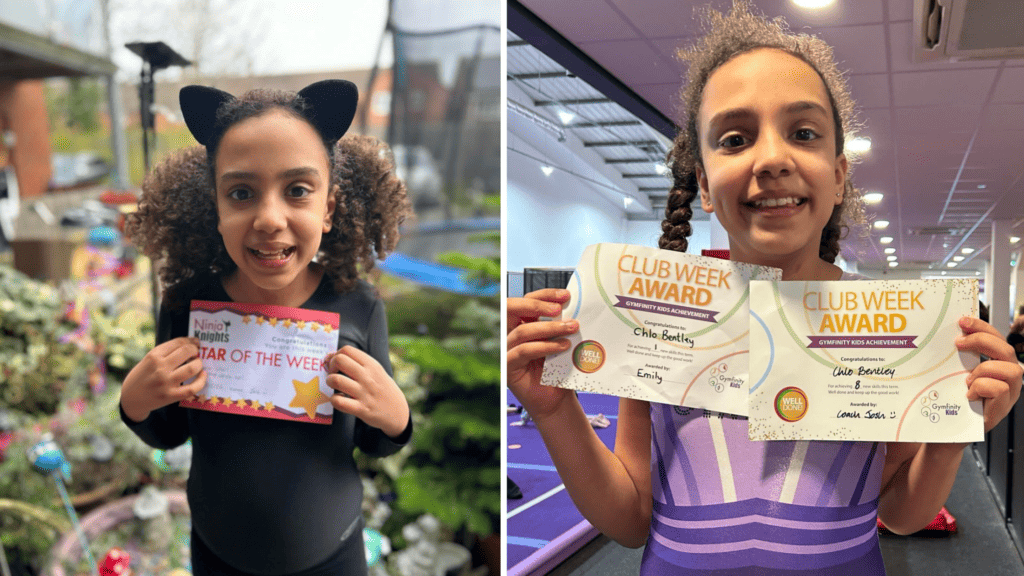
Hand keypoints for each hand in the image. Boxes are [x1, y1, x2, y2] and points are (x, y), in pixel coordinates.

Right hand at [120, 337, 206, 421]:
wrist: (130, 400)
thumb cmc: (141, 377)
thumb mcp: (147, 360)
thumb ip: (165, 353)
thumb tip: (188, 345)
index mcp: (153, 356)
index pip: (178, 343)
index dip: (190, 341)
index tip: (195, 342)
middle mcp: (160, 368)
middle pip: (187, 351)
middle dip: (195, 350)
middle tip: (197, 352)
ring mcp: (166, 382)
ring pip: (192, 368)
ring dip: (199, 364)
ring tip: (198, 363)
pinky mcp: (171, 396)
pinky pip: (193, 388)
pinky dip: (202, 380)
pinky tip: (203, 375)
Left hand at [324, 346, 408, 437]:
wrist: (398, 411)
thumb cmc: (383, 388)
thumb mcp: (377, 371)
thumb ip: (358, 363)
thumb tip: (331, 356)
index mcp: (372, 365)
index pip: (347, 350)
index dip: (336, 355)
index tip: (336, 363)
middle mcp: (368, 377)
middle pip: (339, 360)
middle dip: (331, 366)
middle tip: (333, 373)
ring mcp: (364, 393)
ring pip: (336, 380)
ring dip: (330, 382)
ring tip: (333, 385)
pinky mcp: (361, 409)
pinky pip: (339, 402)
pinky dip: (334, 400)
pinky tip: (339, 399)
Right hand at [507, 288, 579, 421]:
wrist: (556, 400)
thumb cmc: (559, 369)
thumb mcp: (560, 341)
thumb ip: (560, 324)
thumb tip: (575, 306)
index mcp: (521, 324)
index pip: (526, 301)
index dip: (543, 295)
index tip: (565, 295)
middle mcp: (510, 334)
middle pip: (511, 308)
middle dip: (536, 304)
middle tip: (559, 308)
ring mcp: (506, 350)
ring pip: (522, 331)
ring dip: (549, 327)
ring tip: (571, 328)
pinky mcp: (508, 367)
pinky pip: (524, 351)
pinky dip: (545, 346)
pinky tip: (563, 347)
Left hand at [956, 316, 1022, 431]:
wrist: (945, 433)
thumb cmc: (950, 402)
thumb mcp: (954, 374)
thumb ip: (958, 358)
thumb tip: (947, 335)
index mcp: (997, 365)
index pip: (998, 339)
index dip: (982, 327)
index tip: (962, 321)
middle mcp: (1007, 378)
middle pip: (1007, 350)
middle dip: (983, 340)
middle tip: (959, 343)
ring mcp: (1008, 394)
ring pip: (1010, 369)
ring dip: (984, 369)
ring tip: (967, 379)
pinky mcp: (1002, 409)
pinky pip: (1000, 388)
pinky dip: (982, 388)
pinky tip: (969, 395)